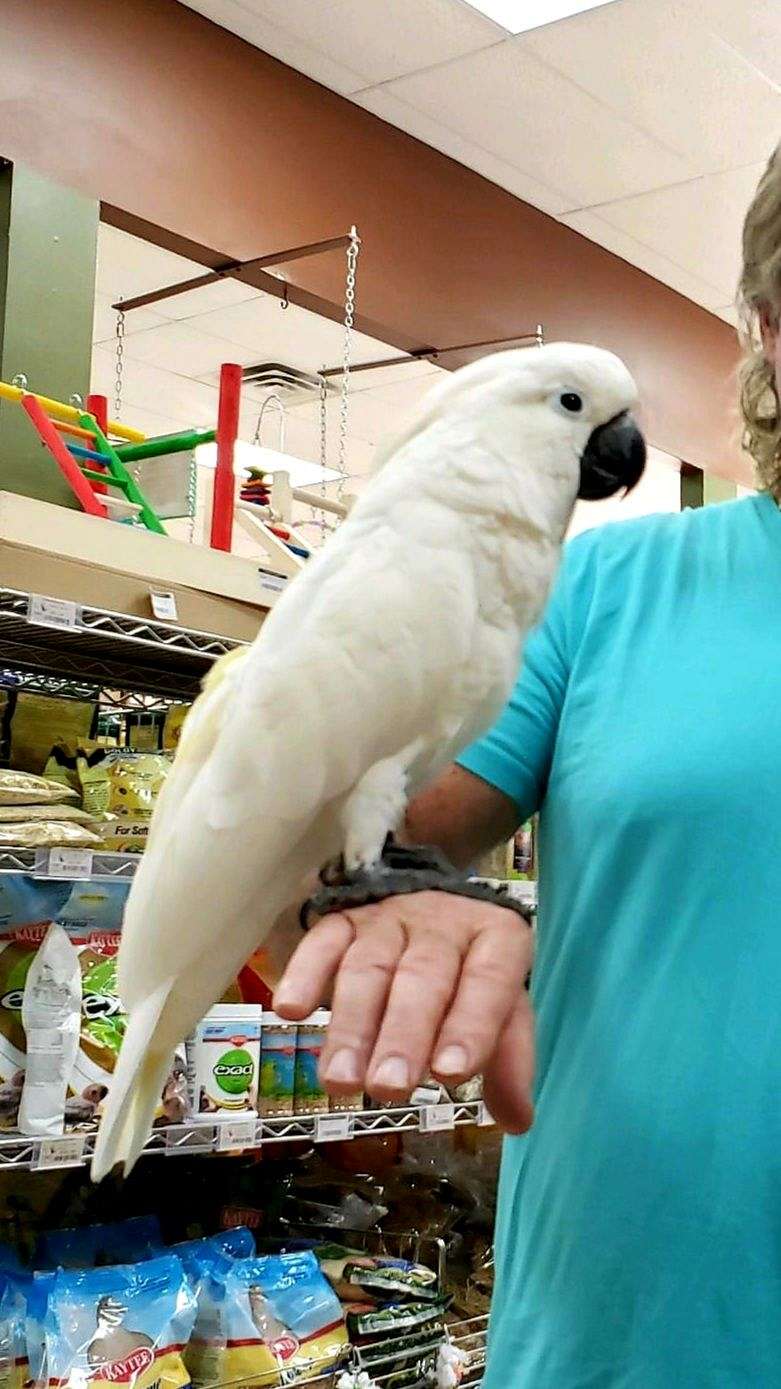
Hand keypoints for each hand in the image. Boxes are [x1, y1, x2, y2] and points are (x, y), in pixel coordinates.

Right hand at [274, 891, 534, 1133]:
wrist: (437, 904)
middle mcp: (443, 924)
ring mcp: (390, 918)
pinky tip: (291, 1010)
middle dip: (404, 1034)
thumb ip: (509, 1058)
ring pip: (369, 967)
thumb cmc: (471, 973)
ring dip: (353, 1025)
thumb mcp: (505, 1007)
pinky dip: (304, 972)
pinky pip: (322, 940)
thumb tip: (516, 1120)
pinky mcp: (344, 918)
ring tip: (341, 1081)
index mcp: (496, 939)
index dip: (470, 1026)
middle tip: (388, 1087)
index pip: (488, 981)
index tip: (448, 1074)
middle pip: (423, 977)